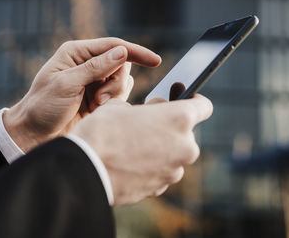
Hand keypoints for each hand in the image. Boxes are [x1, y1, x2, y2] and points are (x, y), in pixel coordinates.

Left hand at [4, 38, 160, 151]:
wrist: (34, 134)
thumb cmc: (43, 107)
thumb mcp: (67, 84)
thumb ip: (95, 68)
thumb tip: (122, 51)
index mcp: (76, 53)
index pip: (113, 46)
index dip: (135, 52)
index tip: (155, 61)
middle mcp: (87, 65)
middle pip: (121, 64)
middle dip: (116, 82)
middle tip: (100, 99)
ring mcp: (93, 83)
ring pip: (122, 81)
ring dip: (114, 95)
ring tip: (96, 106)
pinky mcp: (97, 100)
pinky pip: (118, 96)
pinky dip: (113, 104)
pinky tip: (97, 112)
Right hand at [70, 94, 212, 205]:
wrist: (85, 169)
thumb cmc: (101, 131)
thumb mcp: (119, 106)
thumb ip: (141, 108)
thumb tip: (143, 114)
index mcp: (179, 118)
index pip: (203, 106)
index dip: (193, 100)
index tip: (183, 99)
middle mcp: (184, 146)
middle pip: (185, 132)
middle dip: (168, 127)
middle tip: (144, 124)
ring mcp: (174, 170)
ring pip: (173, 154)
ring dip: (159, 148)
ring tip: (131, 146)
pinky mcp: (161, 187)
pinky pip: (161, 171)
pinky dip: (150, 166)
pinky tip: (128, 163)